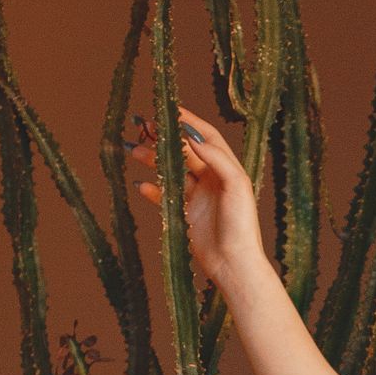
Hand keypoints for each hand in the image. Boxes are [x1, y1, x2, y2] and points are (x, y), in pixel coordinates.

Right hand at [125, 109, 265, 287]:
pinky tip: (141, 185)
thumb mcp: (236, 186)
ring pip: (172, 171)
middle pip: (184, 151)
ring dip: (153, 160)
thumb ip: (217, 159)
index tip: (169, 110)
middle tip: (143, 126)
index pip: (206, 137)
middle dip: (164, 138)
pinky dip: (153, 190)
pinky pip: (165, 197)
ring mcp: (198, 197)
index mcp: (226, 169)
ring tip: (134, 150)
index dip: (188, 122)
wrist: (234, 263)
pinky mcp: (186, 214)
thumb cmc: (242, 225)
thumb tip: (193, 138)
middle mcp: (212, 180)